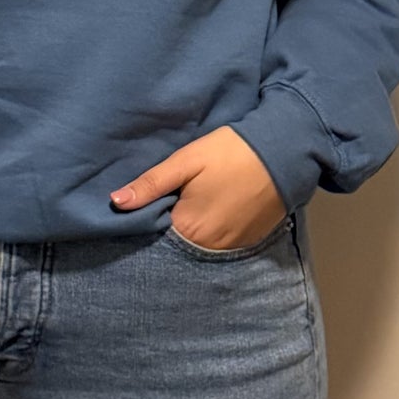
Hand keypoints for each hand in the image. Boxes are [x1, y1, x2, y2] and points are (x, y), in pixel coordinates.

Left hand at [109, 125, 286, 249]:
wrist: (283, 150)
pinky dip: (214, 232)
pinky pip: (222, 244)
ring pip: (200, 246)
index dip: (147, 221)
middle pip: (178, 245)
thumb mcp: (187, 160)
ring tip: (190, 206)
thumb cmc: (230, 152)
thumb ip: (152, 183)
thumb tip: (115, 202)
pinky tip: (213, 211)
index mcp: (189, 229)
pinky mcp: (250, 241)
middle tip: (168, 203)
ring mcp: (233, 247)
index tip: (144, 207)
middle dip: (169, 229)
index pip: (155, 237)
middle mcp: (210, 248)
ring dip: (192, 232)